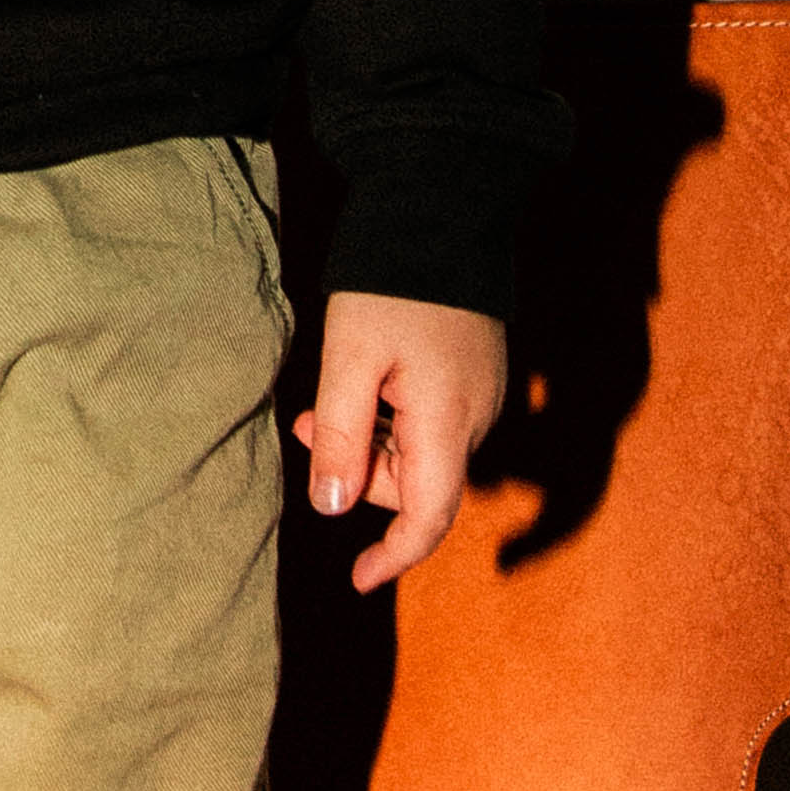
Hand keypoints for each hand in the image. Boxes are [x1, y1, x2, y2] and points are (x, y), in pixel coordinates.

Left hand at [295, 293, 506, 596]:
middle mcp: (477, 417)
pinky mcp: (476, 374)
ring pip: (422, 454)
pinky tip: (361, 384)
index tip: (358, 580)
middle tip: (308, 426)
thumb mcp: (350, 360)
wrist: (443, 209)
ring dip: (369, 444)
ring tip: (323, 400)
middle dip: (359, 474)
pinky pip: (432, 423)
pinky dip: (390, 421)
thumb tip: (334, 508)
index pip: (429, 517)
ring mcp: (481, 394)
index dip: (394, 556)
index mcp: (449, 421)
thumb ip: (342, 437)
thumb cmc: (392, 284)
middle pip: (419, 485)